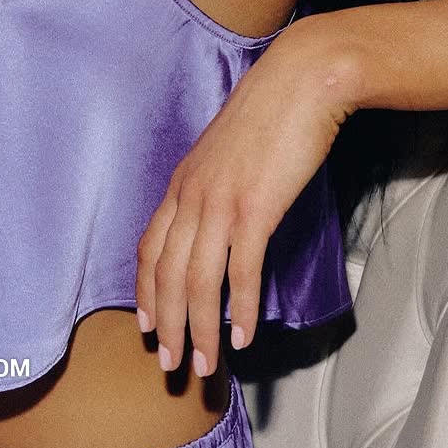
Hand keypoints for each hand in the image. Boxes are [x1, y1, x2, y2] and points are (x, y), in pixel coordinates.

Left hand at [133, 13, 354, 379]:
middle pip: (167, 275)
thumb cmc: (272, 110)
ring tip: (206, 366)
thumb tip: (223, 215)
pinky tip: (243, 335)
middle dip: (168, 327)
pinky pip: (241, 272)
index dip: (146, 293)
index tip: (148, 327)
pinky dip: (238, 309)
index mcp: (183, 180)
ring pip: (198, 282)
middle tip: (171, 367)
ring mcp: (222, 202)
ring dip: (200, 330)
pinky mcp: (256, 208)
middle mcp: (193, 194)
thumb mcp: (228, 148)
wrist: (301, 80)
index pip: (149, 248)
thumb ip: (217, 181)